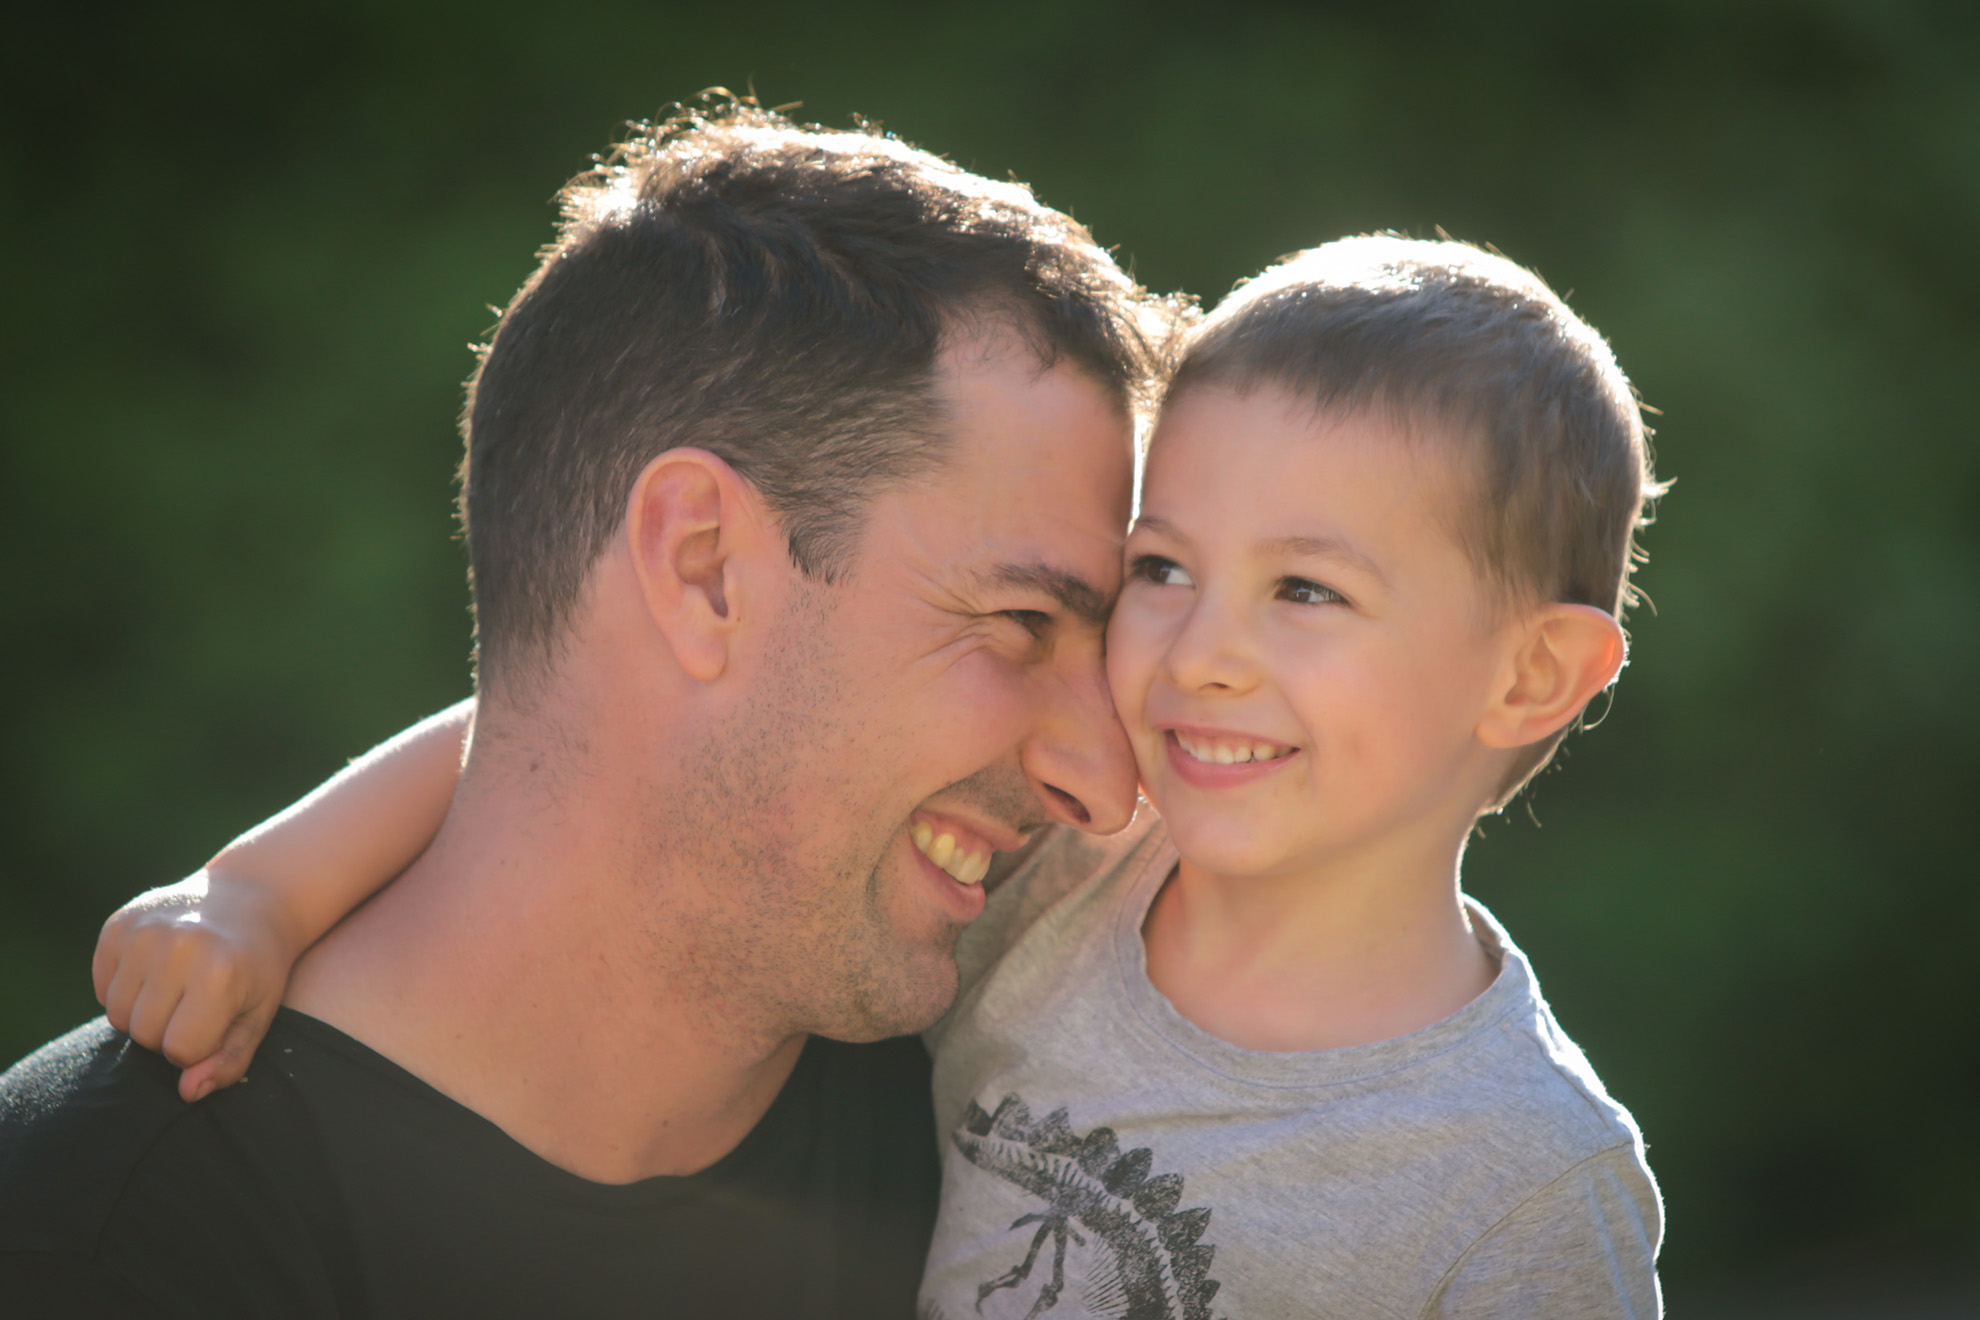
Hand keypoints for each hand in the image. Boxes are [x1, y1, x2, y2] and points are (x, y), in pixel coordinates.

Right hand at [93, 869, 292, 1103]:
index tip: (216, 1022)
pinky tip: (157, 970)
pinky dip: (124, 989)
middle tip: (197, 1004)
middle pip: (144, 1034)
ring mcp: (143, 932)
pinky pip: (102, 988)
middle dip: (169, 1031)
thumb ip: (229, 1061)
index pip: (179, 1050)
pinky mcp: (118, 925)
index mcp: (219, 972)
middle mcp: (177, 948)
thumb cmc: (257, 966)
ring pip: (116, 1015)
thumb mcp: (259, 1015)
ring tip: (177, 988)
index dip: (198, 1046)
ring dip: (143, 1013)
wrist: (250, 898)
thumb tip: (188, 1093)